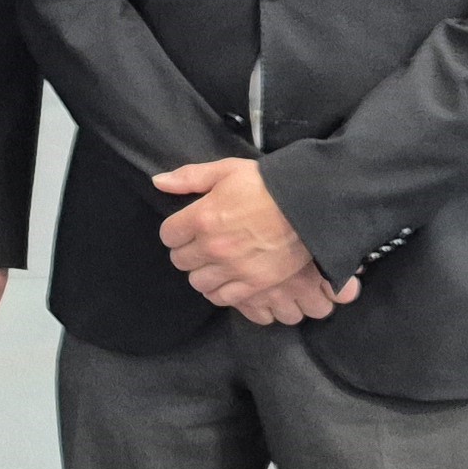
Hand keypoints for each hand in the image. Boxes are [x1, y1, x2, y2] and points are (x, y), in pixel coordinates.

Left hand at [148, 158, 356, 324]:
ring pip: (198, 282)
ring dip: (203, 272)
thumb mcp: (227, 170)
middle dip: (188, 251)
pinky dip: (220, 290)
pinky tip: (227, 278)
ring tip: (215, 262)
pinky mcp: (254, 284)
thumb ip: (190, 177)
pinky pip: (221, 298)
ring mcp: (233, 268)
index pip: (168, 235)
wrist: (309, 204)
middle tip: (203, 243)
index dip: (176, 231)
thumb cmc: (267, 184)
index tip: (188, 227)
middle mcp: (213, 247)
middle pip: (180, 261)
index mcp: (202, 217)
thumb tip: (158, 182)